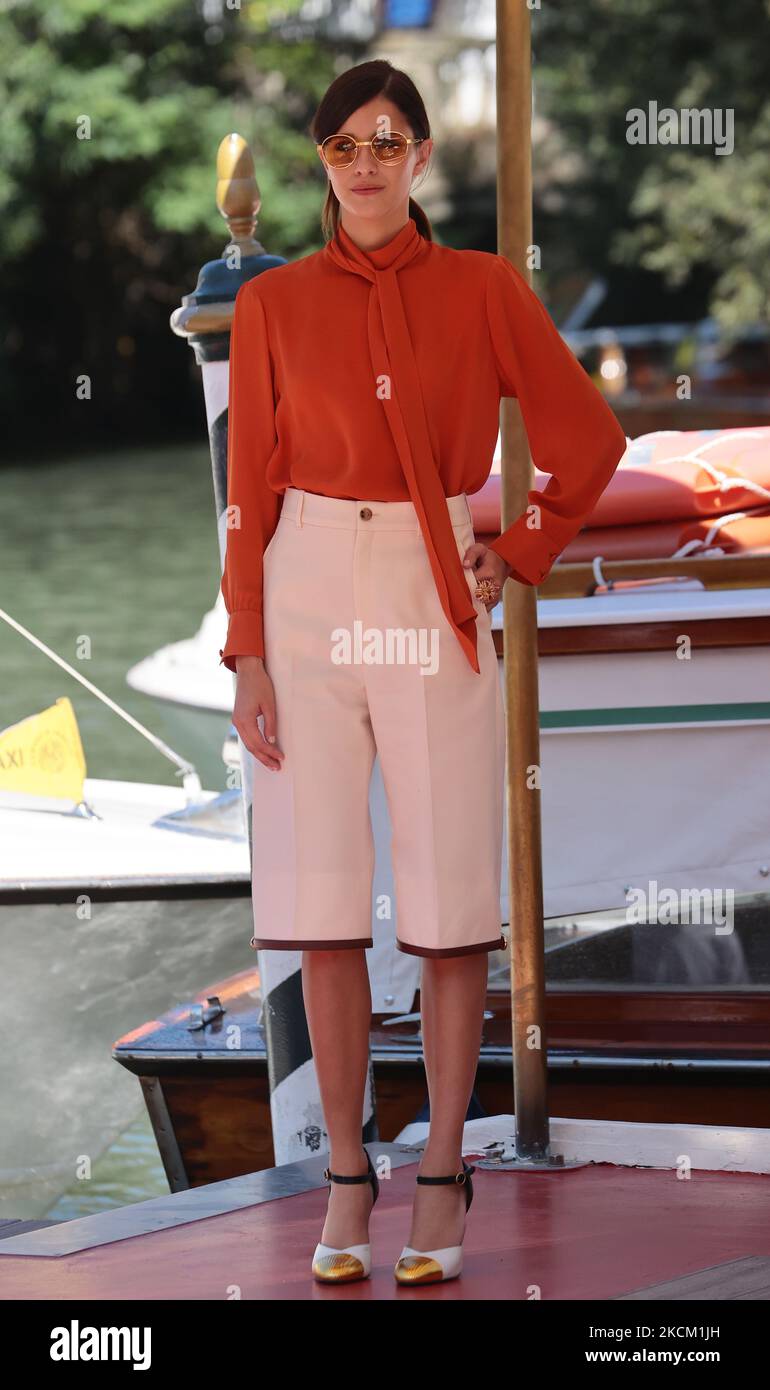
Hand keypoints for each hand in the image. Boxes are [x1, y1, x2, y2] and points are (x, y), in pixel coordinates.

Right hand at [233, 656, 284, 770]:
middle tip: (276, 767)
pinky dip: (254, 746)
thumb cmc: (260, 684)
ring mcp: (237, 721)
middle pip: (251, 747)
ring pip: (248, 744)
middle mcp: (238, 723)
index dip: (270, 752)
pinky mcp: (239, 718)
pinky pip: (246, 737)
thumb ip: (270, 724)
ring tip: (271, 763)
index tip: (280, 758)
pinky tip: (262, 750)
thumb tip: (272, 741)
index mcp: (245, 720)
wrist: (248, 671)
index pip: (258, 743)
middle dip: (264, 758)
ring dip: (259, 754)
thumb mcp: (269, 704)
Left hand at [461, 544, 510, 609]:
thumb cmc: (487, 556)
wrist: (502, 563)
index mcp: (489, 572)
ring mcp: (495, 595)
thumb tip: (465, 565)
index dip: (462, 583)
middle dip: (464, 594)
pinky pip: (484, 609)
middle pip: (475, 595)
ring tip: (460, 599)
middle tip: (455, 592)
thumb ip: (471, 554)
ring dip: (469, 602)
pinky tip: (468, 604)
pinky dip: (475, 607)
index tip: (454, 582)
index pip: (473, 581)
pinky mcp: (494, 601)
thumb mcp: (479, 549)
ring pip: (479, 604)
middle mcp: (494, 585)